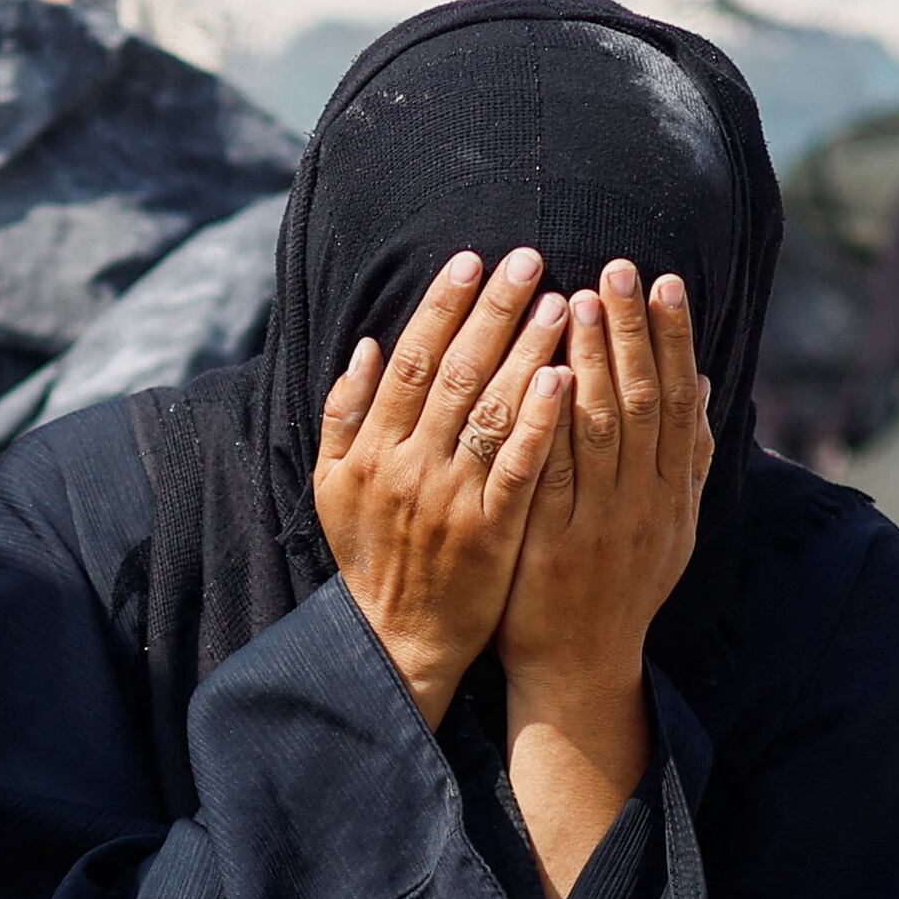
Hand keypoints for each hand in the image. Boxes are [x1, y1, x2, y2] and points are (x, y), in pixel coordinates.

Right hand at [314, 247, 570, 726]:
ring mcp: (450, 499)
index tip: (472, 260)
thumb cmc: (371, 555)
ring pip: (491, 411)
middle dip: (493, 310)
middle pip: (455, 371)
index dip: (441, 306)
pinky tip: (566, 378)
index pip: (409, 358)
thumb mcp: (333, 485)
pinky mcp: (491, 532)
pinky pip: (519, 467)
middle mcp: (407, 465)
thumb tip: (367, 343)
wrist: (397, 640)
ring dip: (527, 351)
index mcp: (370, 448)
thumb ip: (344, 413)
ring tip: (562, 303)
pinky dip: (540, 422)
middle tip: (530, 258)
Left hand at [500, 267, 705, 898]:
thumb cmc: (621, 587)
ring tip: (577, 300)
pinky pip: (549, 472)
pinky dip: (545, 422)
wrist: (581, 668)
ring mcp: (596, 524)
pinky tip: (537, 376)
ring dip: (588, 363)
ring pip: (597, 432)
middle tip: (619, 269)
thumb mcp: (673, 526)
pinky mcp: (548, 543)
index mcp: (671, 494)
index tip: (663, 281)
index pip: (675, 401)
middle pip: (639, 403)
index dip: (672, 338)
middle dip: (630, 332)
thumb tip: (703, 386)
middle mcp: (642, 505)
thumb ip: (689, 460)